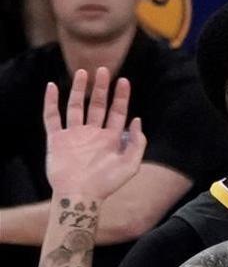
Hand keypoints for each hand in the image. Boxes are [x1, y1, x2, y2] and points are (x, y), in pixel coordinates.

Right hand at [43, 67, 145, 199]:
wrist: (80, 196)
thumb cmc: (106, 184)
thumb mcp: (131, 165)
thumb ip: (137, 143)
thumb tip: (137, 120)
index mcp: (111, 138)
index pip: (117, 111)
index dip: (121, 96)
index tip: (123, 80)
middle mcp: (93, 134)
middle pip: (97, 105)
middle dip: (101, 88)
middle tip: (102, 70)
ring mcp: (74, 136)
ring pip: (76, 107)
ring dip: (78, 90)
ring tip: (81, 73)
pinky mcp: (57, 140)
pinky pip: (52, 118)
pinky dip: (50, 102)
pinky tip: (52, 87)